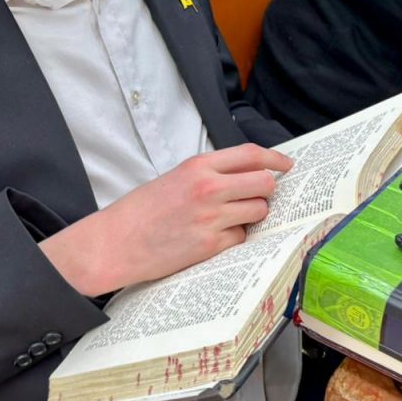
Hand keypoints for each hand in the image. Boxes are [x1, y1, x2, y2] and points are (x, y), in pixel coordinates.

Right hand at [39, 144, 293, 296]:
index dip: (276, 158)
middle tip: (258, 197)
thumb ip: (210, 174)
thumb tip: (246, 177)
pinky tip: (216, 238)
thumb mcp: (175, 178)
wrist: (114, 243)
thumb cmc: (141, 211)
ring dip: (252, 216)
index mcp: (198, 166)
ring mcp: (211, 218)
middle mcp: (208, 188)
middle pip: (264, 183)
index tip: (287, 165)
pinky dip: (235, 238)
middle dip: (267, 191)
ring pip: (259, 211)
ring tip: (231, 220)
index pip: (251, 154)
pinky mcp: (210, 245)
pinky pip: (242, 238)